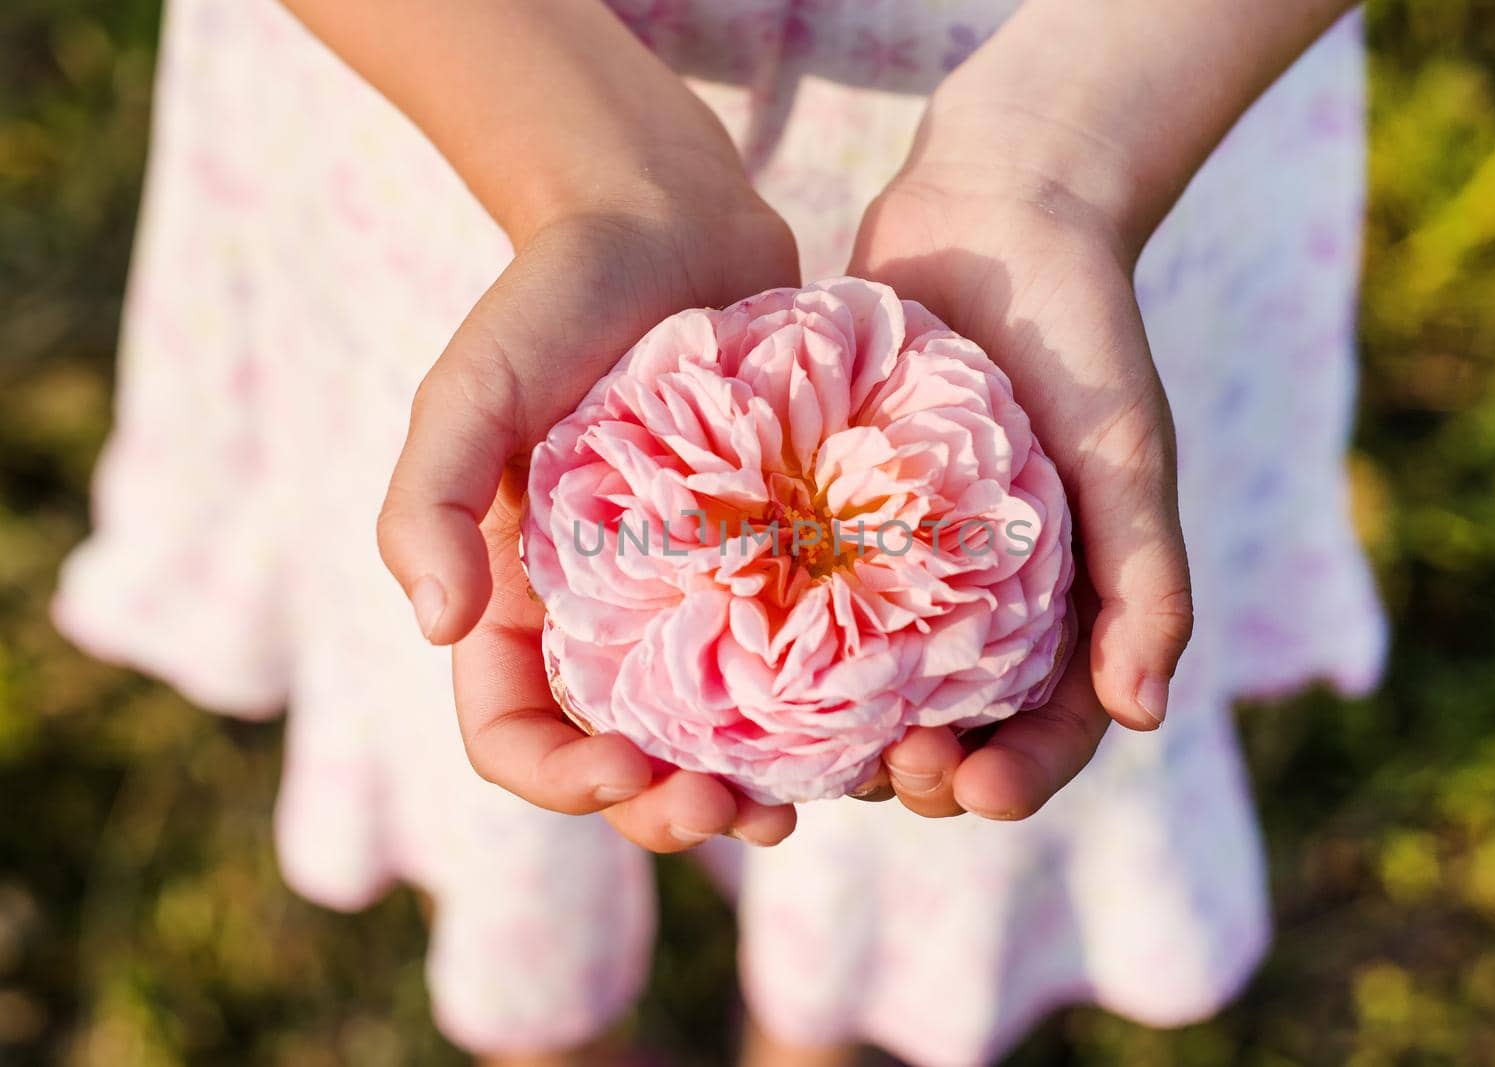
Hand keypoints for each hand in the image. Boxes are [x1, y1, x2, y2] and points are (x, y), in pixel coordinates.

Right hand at [377, 182, 804, 850]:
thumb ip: (430, 501)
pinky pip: (790, 664)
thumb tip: (436, 626)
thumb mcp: (471, 389)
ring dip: (747, 788)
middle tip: (740, 815)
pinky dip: (815, 713)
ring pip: (712, 737)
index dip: (558, 783)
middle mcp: (604, 621)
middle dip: (669, 813)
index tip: (626, 771)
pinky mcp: (771, 565)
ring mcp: (693, 598)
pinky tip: (862, 724)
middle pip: (621, 762)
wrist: (668, 224)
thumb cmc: (555, 300)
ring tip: (800, 804)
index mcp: (519, 604)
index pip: (511, 735)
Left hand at [844, 152, 1194, 819]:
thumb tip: (1143, 716)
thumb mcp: (1128, 455)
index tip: (979, 794)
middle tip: (890, 772)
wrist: (1000, 209)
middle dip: (927, 772)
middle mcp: (986, 600)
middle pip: (954, 728)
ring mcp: (905, 562)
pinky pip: (809, 599)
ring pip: (870, 684)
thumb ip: (1146, 580)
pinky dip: (786, 642)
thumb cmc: (1083, 333)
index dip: (1022, 777)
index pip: (1053, 726)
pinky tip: (743, 666)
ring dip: (847, 732)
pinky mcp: (836, 515)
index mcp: (1069, 603)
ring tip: (807, 748)